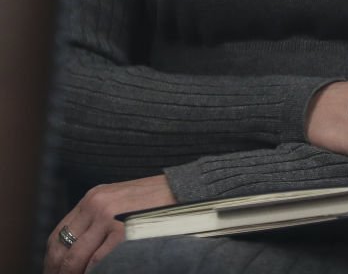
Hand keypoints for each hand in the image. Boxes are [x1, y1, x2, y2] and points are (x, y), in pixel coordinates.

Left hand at [44, 174, 174, 272]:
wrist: (186, 191)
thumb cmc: (157, 201)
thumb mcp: (120, 202)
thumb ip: (99, 218)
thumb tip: (79, 248)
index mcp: (94, 197)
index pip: (58, 235)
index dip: (52, 261)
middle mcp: (96, 205)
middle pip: (62, 250)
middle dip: (59, 273)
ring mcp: (109, 218)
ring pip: (75, 260)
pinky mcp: (123, 232)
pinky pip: (97, 264)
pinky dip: (95, 273)